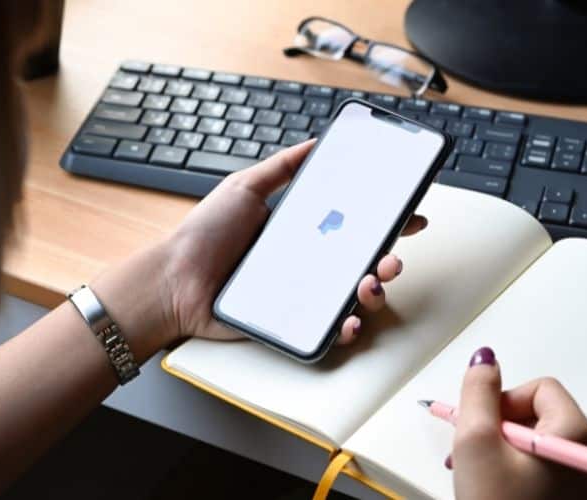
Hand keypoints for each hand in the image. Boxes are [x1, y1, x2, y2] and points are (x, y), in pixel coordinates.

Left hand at [161, 140, 426, 344]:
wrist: (175, 280)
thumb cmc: (205, 235)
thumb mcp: (244, 188)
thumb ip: (281, 167)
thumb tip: (315, 143)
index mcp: (304, 232)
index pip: (356, 226)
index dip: (387, 223)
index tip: (411, 216)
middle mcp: (309, 263)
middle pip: (364, 264)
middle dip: (389, 260)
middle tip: (390, 257)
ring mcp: (303, 294)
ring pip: (354, 298)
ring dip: (374, 293)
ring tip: (368, 283)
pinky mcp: (292, 323)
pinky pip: (328, 329)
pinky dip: (347, 328)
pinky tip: (348, 320)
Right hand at [450, 347, 586, 499]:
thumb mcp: (475, 439)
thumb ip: (478, 390)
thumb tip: (485, 357)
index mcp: (576, 435)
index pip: (539, 388)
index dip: (503, 399)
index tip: (480, 425)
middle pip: (538, 413)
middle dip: (497, 424)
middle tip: (471, 448)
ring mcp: (581, 481)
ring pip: (535, 441)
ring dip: (499, 446)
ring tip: (475, 470)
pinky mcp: (569, 499)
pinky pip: (540, 466)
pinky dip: (512, 467)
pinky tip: (489, 485)